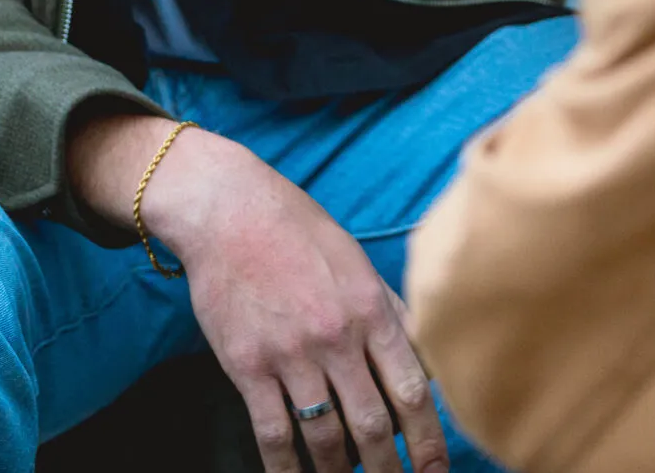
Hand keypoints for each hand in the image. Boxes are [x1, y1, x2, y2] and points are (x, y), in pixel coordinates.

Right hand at [68, 114, 447, 472]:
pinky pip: (273, 433)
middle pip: (373, 425)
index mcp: (370, 308)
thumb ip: (389, 309)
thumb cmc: (296, 228)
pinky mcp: (247, 364)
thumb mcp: (355, 259)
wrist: (227, 208)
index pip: (412, 391)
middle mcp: (336, 336)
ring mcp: (290, 353)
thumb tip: (423, 359)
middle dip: (388, 471)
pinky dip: (286, 469)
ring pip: (326, 438)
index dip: (427, 443)